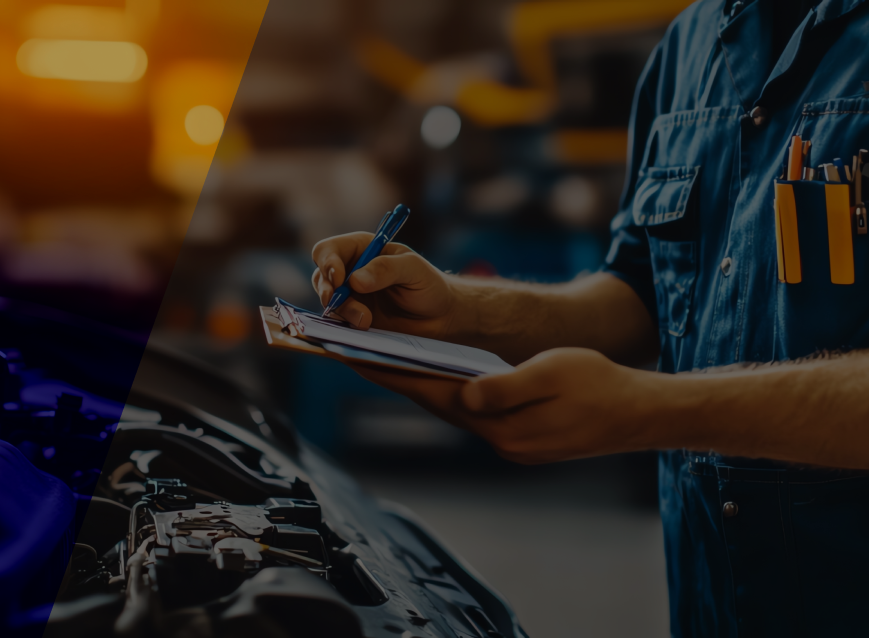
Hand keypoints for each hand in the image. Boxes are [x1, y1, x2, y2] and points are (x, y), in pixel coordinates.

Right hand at [311, 232, 455, 337]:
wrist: (439, 319)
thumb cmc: (429, 286)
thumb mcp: (413, 270)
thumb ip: (386, 269)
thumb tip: (354, 280)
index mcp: (362, 249)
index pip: (329, 250)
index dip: (327, 262)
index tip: (339, 278)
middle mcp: (350, 271)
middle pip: (321, 276)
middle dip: (328, 290)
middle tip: (337, 301)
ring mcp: (350, 297)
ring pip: (327, 301)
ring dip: (342, 310)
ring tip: (366, 320)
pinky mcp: (353, 319)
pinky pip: (337, 321)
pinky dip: (345, 324)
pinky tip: (364, 326)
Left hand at [349, 348, 658, 463]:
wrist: (641, 415)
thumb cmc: (602, 387)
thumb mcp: (554, 373)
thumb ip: (506, 386)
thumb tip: (466, 394)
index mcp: (501, 423)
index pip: (432, 393)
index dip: (392, 372)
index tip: (355, 356)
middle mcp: (499, 438)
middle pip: (434, 403)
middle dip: (394, 377)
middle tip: (355, 353)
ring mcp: (510, 441)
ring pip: (453, 408)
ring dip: (421, 385)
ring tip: (388, 360)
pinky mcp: (521, 438)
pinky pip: (475, 412)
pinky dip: (451, 393)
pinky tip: (441, 376)